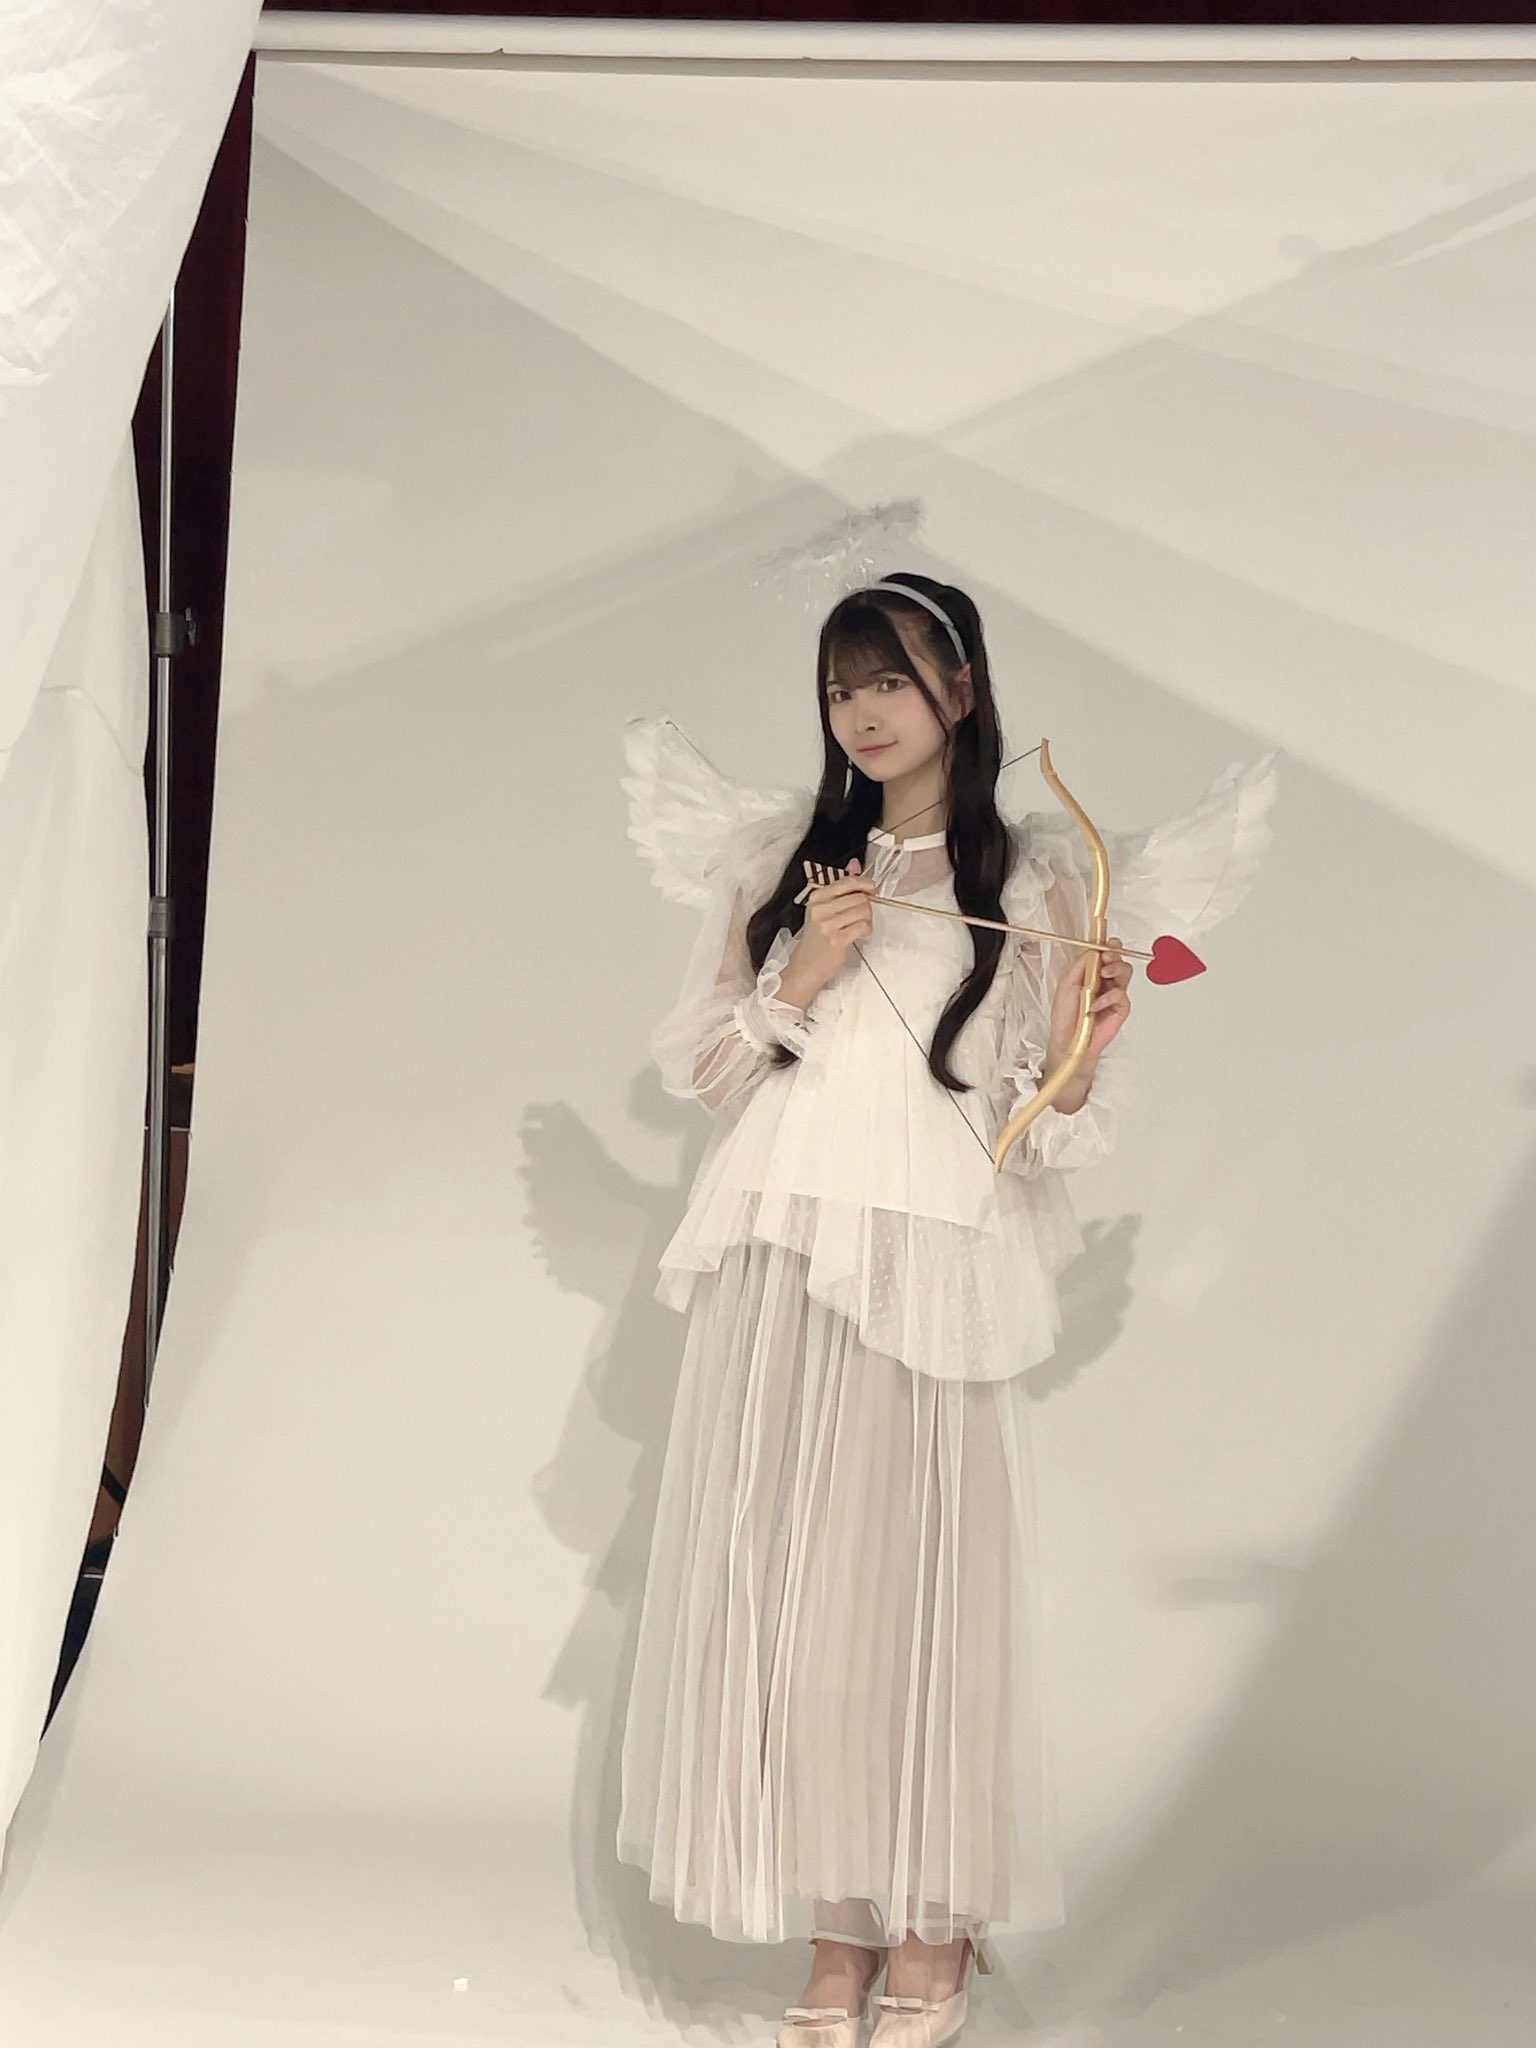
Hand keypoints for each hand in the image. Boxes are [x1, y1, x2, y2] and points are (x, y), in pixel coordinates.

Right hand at [786, 856, 875, 997]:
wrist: (806, 966)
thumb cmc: (817, 938)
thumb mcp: (824, 908)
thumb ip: (841, 885)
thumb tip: (855, 864)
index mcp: (817, 897)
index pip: (848, 881)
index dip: (865, 884)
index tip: (871, 889)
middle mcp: (820, 908)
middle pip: (860, 896)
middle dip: (866, 906)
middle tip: (861, 916)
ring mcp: (827, 924)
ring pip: (864, 910)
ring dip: (867, 920)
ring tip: (858, 926)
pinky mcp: (836, 939)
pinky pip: (863, 926)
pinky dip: (866, 930)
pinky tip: (859, 934)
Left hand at [1046, 936, 1132, 1069]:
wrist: (1067, 1038)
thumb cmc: (1065, 1014)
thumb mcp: (1067, 983)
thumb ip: (1082, 964)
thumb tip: (1095, 949)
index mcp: (1092, 972)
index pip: (1105, 952)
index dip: (1108, 946)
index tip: (1105, 944)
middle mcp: (1105, 980)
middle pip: (1119, 959)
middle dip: (1115, 955)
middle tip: (1106, 958)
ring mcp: (1114, 993)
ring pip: (1125, 972)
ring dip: (1116, 969)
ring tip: (1104, 974)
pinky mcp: (1121, 1008)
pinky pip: (1121, 996)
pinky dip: (1108, 998)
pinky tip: (1095, 1005)